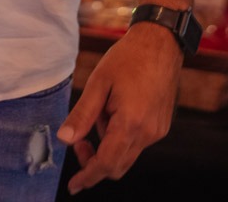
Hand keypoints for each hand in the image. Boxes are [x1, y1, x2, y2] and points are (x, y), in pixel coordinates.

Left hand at [57, 25, 182, 193]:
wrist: (161, 42)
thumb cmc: (129, 57)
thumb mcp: (98, 82)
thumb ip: (82, 115)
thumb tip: (65, 139)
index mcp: (131, 123)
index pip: (106, 164)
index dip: (88, 176)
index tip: (74, 185)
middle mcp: (148, 133)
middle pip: (117, 165)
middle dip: (95, 160)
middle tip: (80, 140)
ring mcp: (158, 131)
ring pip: (127, 154)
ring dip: (108, 143)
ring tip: (103, 108)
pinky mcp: (162, 125)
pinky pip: (138, 142)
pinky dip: (122, 135)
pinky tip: (117, 108)